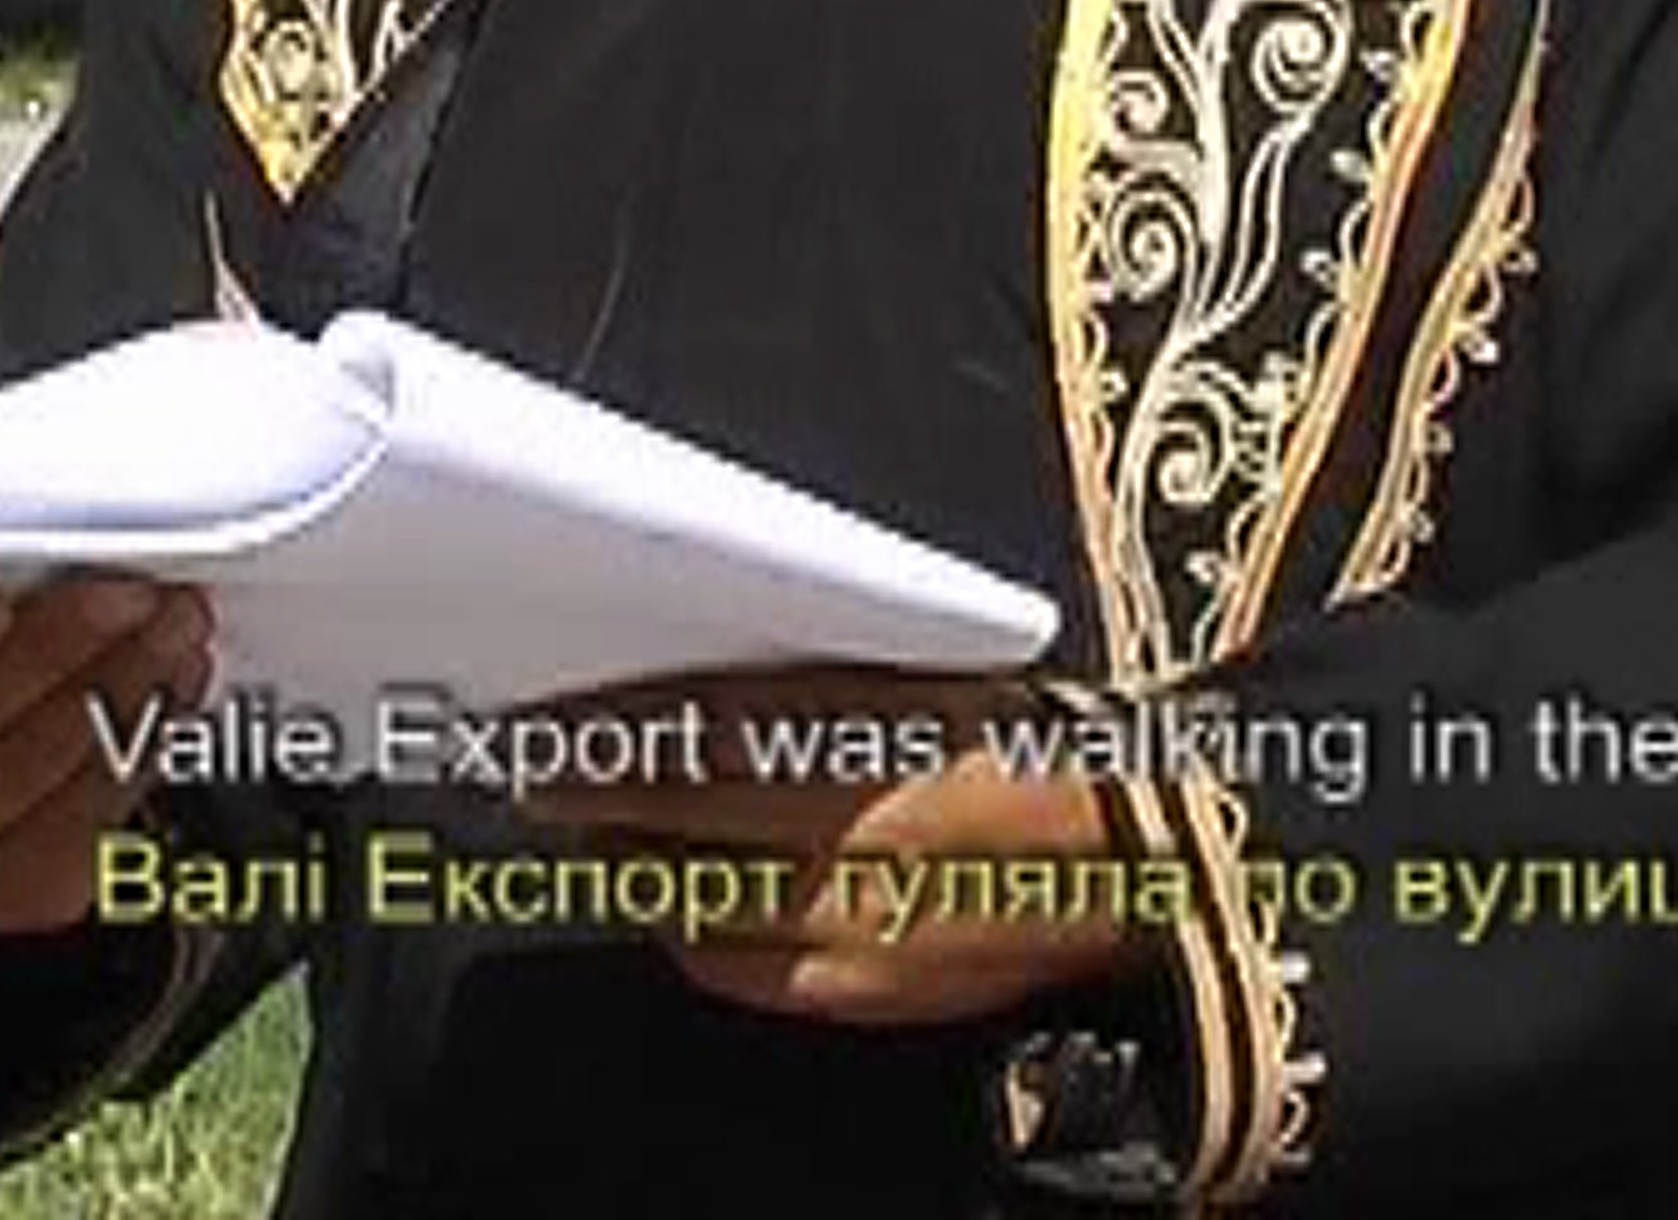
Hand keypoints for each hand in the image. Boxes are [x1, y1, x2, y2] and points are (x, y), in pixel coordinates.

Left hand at [521, 668, 1136, 1025]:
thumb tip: (684, 689)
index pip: (700, 735)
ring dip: (634, 865)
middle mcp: (856, 841)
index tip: (551, 720)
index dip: (613, 732)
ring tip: (595, 829)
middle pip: (678, 819)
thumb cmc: (1031, 743)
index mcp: (876, 741)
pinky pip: (739, 972)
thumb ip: (804, 691)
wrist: (1141, 861)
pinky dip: (692, 932)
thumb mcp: (919, 682)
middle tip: (535, 770)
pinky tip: (676, 898)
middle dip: (595, 796)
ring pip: (693, 904)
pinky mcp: (867, 995)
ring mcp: (858, 933)